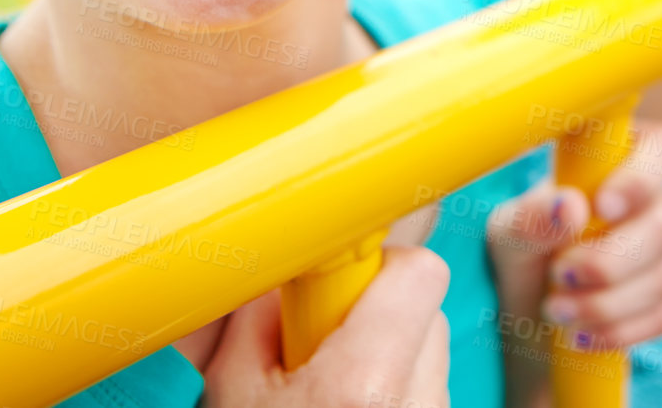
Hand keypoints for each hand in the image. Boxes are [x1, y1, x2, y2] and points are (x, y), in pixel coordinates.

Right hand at [203, 247, 449, 406]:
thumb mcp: (234, 398)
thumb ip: (255, 325)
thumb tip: (277, 277)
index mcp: (363, 388)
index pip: (418, 273)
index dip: (379, 266)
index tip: (339, 278)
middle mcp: (416, 406)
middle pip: (425, 312)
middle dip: (377, 315)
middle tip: (322, 346)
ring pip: (428, 358)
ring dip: (386, 359)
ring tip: (330, 397)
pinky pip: (424, 395)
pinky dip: (392, 395)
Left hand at [487, 122, 661, 352]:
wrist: (530, 307)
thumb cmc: (524, 248)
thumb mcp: (509, 230)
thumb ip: (532, 216)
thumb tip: (570, 207)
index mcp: (621, 160)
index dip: (643, 176)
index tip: (602, 205)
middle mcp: (654, 201)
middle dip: (609, 261)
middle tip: (558, 274)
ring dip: (606, 303)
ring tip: (556, 310)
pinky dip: (619, 330)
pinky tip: (581, 333)